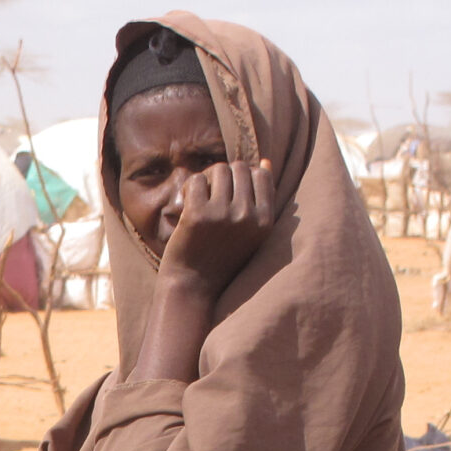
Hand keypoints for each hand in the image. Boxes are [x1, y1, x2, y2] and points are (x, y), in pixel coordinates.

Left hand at [159, 159, 276, 298]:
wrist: (192, 288)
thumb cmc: (220, 259)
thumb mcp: (250, 233)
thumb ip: (260, 200)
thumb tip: (266, 161)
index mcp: (265, 221)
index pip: (261, 174)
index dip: (243, 177)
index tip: (229, 194)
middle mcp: (247, 216)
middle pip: (240, 168)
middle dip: (224, 176)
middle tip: (210, 196)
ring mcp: (222, 215)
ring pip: (218, 170)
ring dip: (206, 179)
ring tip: (199, 199)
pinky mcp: (197, 215)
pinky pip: (196, 180)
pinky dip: (188, 187)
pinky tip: (185, 204)